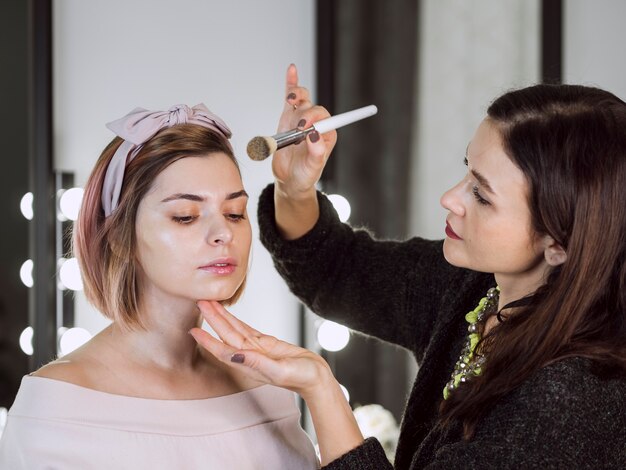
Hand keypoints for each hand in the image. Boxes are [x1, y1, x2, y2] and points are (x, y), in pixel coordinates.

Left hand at [191, 300, 364, 464]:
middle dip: (212, 319)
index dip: (208, 341)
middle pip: (226, 335)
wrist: (315, 377)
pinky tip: (226, 313)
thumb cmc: (302, 377)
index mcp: (249, 364)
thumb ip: (257, 362)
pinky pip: (246, 329)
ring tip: (209, 303)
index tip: (194, 331)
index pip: (223, 350)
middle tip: (199, 303)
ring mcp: (256, 349)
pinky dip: (235, 320)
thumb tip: (235, 355)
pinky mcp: (265, 343)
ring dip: (221, 317)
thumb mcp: (280, 370)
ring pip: (235, 329)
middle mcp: (249, 356)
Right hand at [272, 64, 336, 198]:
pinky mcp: (287, 118)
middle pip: (312, 107)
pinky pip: (290, 97)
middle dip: (304, 115)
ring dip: (296, 96)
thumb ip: (316, 152)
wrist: (289, 180)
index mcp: (327, 134)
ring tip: (291, 101)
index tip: (307, 127)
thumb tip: (314, 135)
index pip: (326, 118)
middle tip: (297, 130)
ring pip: (302, 99)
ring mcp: (301, 119)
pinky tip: (292, 69)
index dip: (317, 118)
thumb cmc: (304, 176)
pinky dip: (291, 83)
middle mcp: (316, 124)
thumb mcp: (313, 168)